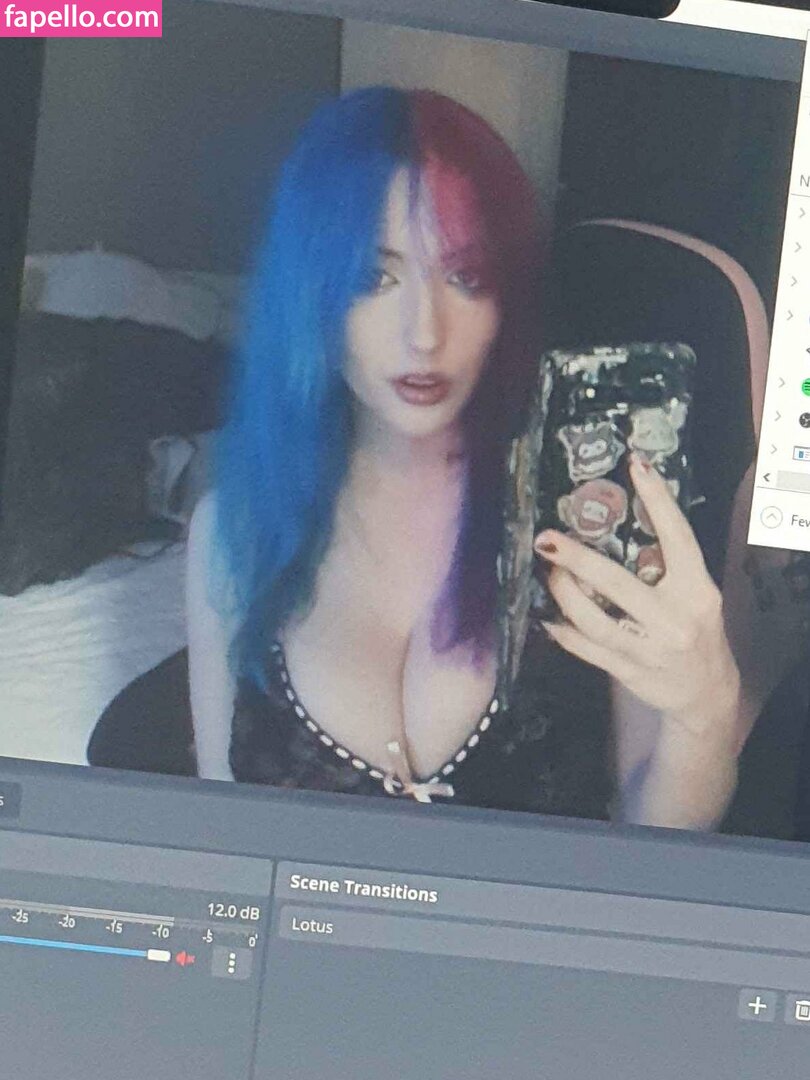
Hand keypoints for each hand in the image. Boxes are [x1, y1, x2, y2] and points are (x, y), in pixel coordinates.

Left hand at [534, 454, 740, 744]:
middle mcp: (674, 618)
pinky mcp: (629, 671)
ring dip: (563, 593)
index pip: (678, 537)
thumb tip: (618, 519)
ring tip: (549, 574)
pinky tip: (547, 616)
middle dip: (576, 558)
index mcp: (697, 589)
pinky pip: (586, 648)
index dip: (658, 499)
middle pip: (617, 582)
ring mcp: (650, 647)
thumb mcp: (696, 593)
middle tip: (547, 538)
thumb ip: (667, 565)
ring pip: (593, 618)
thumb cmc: (694, 629)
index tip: (636, 465)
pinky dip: (562, 631)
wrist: (707, 693)